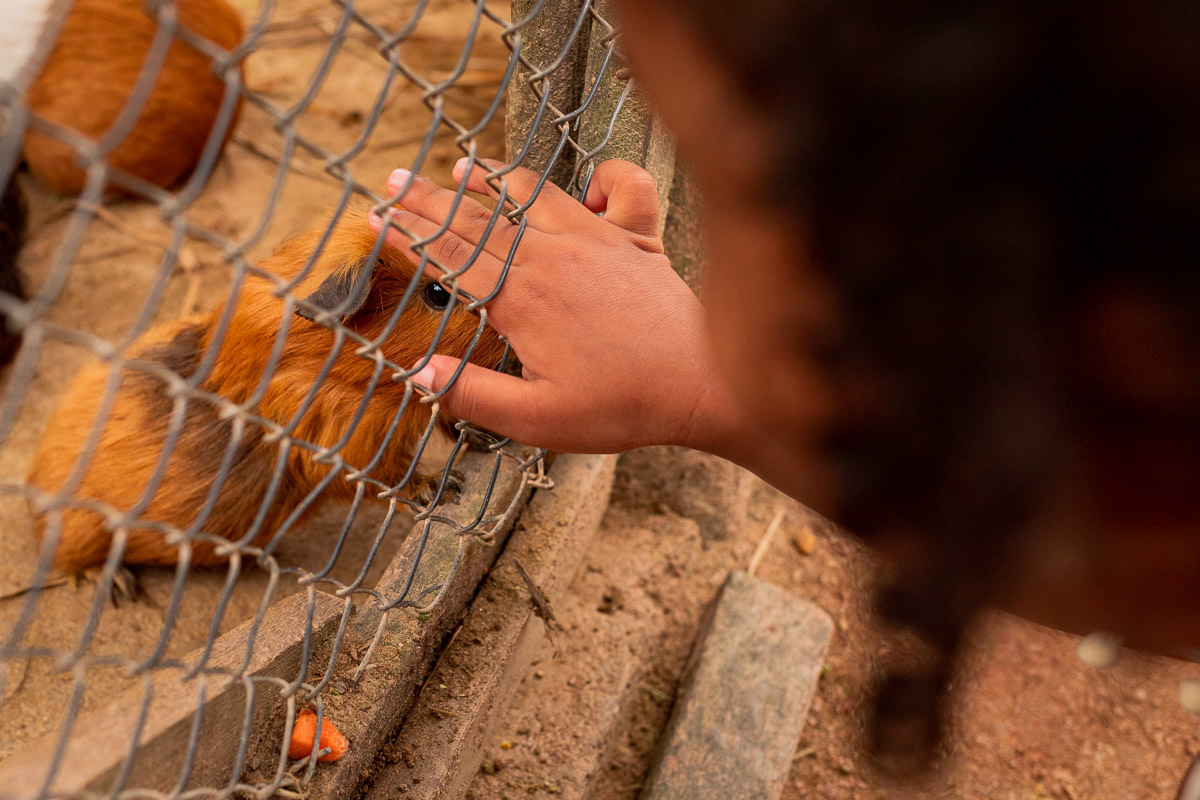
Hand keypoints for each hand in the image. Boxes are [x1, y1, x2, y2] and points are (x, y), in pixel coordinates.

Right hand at [367, 158, 745, 454]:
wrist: (702, 384)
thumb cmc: (622, 405)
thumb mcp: (536, 419)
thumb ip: (472, 395)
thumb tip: (418, 374)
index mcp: (521, 297)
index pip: (450, 256)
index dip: (409, 235)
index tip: (377, 219)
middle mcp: (554, 255)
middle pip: (479, 218)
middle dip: (431, 199)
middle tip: (396, 182)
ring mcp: (599, 238)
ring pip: (536, 193)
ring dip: (496, 178)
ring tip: (466, 166)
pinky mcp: (639, 237)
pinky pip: (623, 186)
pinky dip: (605, 177)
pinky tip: (588, 187)